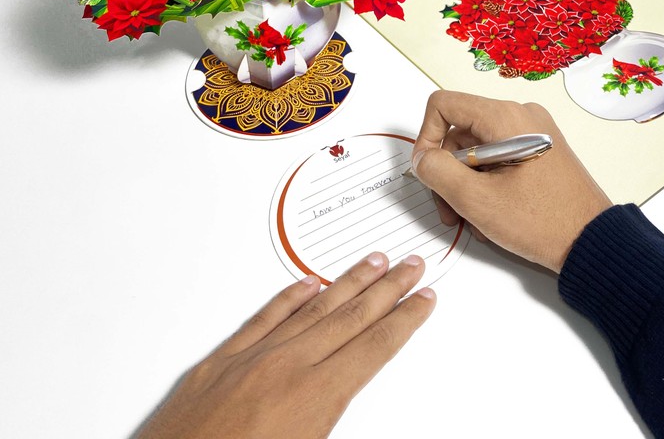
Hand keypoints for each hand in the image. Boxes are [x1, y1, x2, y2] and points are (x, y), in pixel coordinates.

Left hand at [136, 253, 434, 438]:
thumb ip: (330, 422)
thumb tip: (347, 396)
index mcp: (313, 398)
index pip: (374, 347)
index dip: (404, 321)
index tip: (422, 300)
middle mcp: (286, 369)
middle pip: (352, 317)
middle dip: (388, 289)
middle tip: (410, 265)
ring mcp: (251, 359)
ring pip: (313, 308)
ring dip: (348, 282)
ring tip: (373, 262)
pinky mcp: (219, 361)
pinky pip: (263, 317)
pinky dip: (289, 297)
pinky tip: (307, 282)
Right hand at [412, 91, 611, 272]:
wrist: (592, 242)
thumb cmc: (542, 222)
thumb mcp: (476, 199)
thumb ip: (437, 171)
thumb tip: (422, 158)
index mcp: (505, 117)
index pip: (444, 105)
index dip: (426, 137)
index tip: (428, 171)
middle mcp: (520, 116)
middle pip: (460, 132)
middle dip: (447, 172)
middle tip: (450, 210)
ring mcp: (532, 132)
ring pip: (477, 149)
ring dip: (465, 184)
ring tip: (471, 220)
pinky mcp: (538, 150)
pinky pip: (497, 157)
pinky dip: (486, 182)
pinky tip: (490, 213)